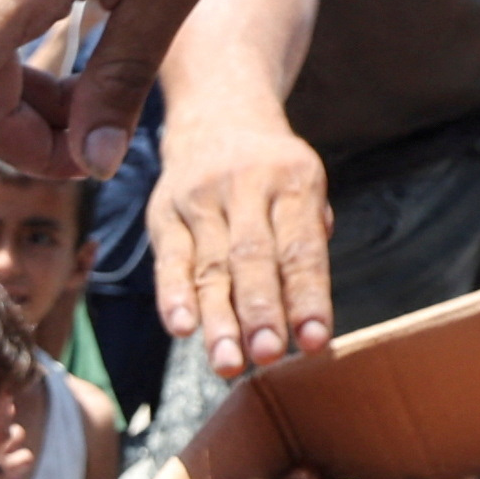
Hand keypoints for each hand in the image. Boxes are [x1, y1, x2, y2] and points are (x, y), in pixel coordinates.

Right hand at [150, 107, 336, 372]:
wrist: (218, 115)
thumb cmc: (273, 173)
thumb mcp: (304, 188)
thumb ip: (308, 240)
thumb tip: (307, 307)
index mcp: (293, 178)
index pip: (301, 248)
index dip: (308, 297)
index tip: (315, 342)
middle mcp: (245, 184)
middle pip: (252, 258)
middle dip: (260, 311)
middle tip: (268, 357)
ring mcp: (199, 197)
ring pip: (209, 266)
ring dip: (218, 320)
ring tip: (228, 364)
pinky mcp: (163, 211)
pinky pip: (169, 259)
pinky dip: (174, 296)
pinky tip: (181, 329)